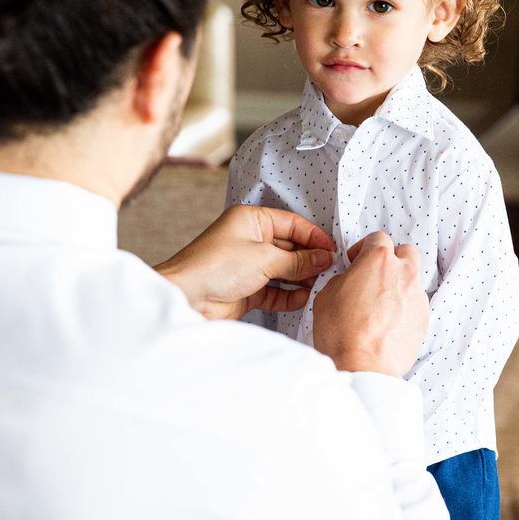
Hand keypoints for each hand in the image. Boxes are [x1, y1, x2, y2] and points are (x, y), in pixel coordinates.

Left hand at [155, 204, 334, 319]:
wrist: (186, 297)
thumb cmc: (215, 267)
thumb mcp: (263, 258)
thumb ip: (297, 260)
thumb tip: (323, 258)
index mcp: (251, 221)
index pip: (291, 224)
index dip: (313, 236)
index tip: (331, 250)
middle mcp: (250, 240)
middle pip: (289, 247)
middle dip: (309, 259)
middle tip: (329, 270)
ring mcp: (248, 266)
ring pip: (283, 270)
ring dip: (301, 278)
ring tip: (319, 285)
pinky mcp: (246, 289)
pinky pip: (274, 290)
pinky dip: (288, 295)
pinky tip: (302, 298)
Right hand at [313, 232, 427, 376]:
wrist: (363, 366)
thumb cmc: (342, 332)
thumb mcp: (326, 295)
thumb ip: (343, 278)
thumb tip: (350, 280)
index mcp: (378, 260)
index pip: (378, 238)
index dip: (364, 248)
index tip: (356, 260)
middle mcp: (404, 273)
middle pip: (405, 252)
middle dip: (391, 259)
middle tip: (374, 275)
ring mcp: (417, 296)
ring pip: (412, 279)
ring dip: (399, 285)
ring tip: (380, 304)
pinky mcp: (424, 318)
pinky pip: (416, 304)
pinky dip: (405, 308)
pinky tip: (388, 323)